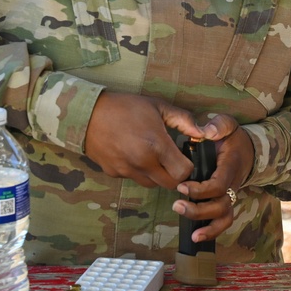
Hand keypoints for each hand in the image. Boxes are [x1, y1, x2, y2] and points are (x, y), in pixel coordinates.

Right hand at [85, 92, 202, 188]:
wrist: (88, 114)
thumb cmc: (126, 107)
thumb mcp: (158, 106)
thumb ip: (184, 120)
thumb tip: (202, 132)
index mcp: (156, 145)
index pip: (183, 172)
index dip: (188, 166)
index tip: (185, 156)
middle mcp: (141, 162)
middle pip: (170, 184)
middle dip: (176, 174)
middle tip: (173, 160)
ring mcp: (126, 170)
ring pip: (151, 184)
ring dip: (158, 175)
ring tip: (154, 156)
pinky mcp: (113, 173)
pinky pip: (133, 178)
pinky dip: (139, 172)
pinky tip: (136, 154)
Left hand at [173, 114, 254, 242]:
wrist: (247, 149)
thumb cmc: (232, 138)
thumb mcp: (228, 124)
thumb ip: (219, 125)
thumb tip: (206, 132)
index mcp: (231, 167)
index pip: (219, 184)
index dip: (201, 190)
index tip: (181, 186)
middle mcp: (233, 185)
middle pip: (221, 205)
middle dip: (199, 210)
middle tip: (177, 205)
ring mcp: (230, 195)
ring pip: (224, 217)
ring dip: (207, 226)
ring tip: (191, 233)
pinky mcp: (225, 202)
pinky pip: (223, 220)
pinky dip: (212, 231)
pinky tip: (196, 237)